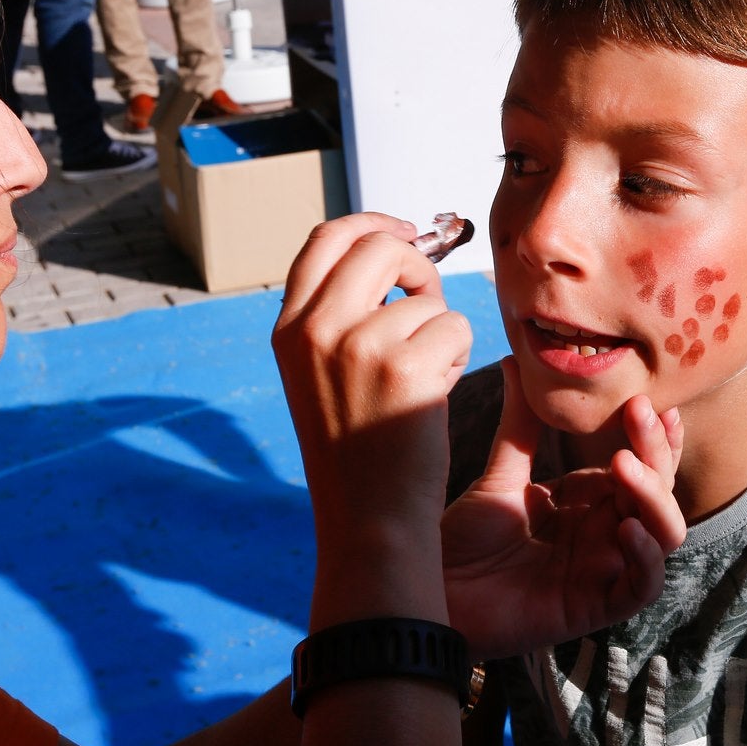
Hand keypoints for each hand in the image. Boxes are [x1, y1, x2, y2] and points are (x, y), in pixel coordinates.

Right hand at [272, 213, 472, 558]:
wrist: (367, 520)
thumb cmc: (357, 451)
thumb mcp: (320, 374)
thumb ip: (340, 314)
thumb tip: (391, 252)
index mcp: (289, 329)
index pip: (326, 239)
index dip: (372, 224)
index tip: (405, 233)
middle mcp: (315, 330)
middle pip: (380, 247)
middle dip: (419, 266)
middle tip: (428, 302)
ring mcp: (357, 346)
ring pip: (428, 297)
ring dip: (440, 332)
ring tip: (420, 382)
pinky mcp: (404, 367)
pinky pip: (456, 327)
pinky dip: (457, 358)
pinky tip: (433, 398)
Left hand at [441, 359, 686, 660]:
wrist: (431, 591)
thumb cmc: (463, 541)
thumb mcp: (500, 475)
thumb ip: (520, 424)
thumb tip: (514, 360)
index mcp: (589, 502)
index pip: (641, 463)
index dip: (652, 435)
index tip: (643, 399)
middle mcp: (605, 533)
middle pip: (659, 491)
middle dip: (657, 451)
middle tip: (638, 412)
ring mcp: (604, 569)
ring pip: (663, 533)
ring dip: (654, 496)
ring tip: (623, 464)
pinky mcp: (595, 606)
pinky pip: (642, 586)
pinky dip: (645, 556)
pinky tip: (625, 528)